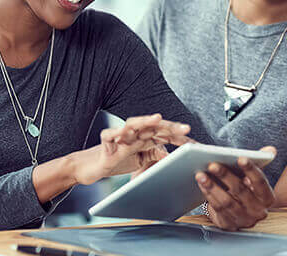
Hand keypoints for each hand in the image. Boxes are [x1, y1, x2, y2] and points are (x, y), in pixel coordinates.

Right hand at [72, 114, 190, 184]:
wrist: (91, 167)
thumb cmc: (116, 160)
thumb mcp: (140, 160)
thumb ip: (154, 155)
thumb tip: (170, 155)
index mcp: (143, 138)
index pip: (163, 134)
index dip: (179, 137)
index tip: (196, 143)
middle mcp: (133, 134)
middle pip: (152, 126)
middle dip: (169, 127)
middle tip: (186, 128)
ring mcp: (119, 137)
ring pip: (132, 125)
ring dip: (144, 121)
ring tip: (156, 118)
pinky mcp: (105, 143)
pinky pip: (109, 136)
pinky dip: (115, 133)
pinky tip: (122, 133)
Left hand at [196, 146, 276, 230]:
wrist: (239, 215)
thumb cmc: (246, 191)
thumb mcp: (253, 180)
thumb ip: (259, 163)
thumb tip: (271, 149)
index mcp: (267, 198)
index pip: (260, 182)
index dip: (251, 170)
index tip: (240, 158)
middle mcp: (258, 211)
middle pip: (240, 191)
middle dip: (225, 176)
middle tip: (212, 164)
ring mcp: (243, 220)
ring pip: (227, 202)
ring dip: (212, 187)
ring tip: (200, 174)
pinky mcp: (229, 224)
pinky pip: (217, 208)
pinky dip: (208, 195)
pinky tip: (201, 184)